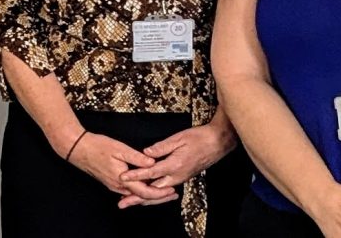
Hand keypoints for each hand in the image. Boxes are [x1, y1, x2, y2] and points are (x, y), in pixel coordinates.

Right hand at [67, 132, 177, 205]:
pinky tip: (147, 186)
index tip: (171, 191)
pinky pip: (129, 191)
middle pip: (142, 197)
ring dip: (150, 194)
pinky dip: (141, 191)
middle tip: (173, 195)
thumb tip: (152, 163)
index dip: (160, 193)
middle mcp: (118, 186)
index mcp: (122, 179)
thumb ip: (137, 157)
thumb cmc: (98, 147)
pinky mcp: (111, 182)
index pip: (145, 192)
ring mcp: (114, 185)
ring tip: (164, 191)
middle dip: (158, 197)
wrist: (78, 149)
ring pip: (135, 195)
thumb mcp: (120, 149)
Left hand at [117, 123, 235, 207]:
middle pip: (153, 190)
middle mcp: (177, 176)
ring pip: (159, 192)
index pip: (150, 173)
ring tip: (131, 202)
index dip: (135, 175)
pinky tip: (147, 194)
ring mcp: (180, 178)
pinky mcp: (183, 177)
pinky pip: (165, 189)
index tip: (123, 178)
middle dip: (137, 197)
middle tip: (122, 202)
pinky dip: (154, 193)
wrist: (218, 143)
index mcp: (174, 165)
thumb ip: (161, 147)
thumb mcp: (179, 138)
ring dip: (144, 198)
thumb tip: (146, 152)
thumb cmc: (200, 138)